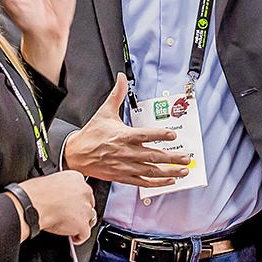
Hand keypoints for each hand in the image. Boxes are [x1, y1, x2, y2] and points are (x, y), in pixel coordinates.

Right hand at [19, 170, 95, 244]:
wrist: (31, 204)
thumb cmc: (34, 194)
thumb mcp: (51, 181)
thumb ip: (63, 188)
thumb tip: (63, 197)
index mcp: (76, 178)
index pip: (84, 191)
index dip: (77, 201)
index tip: (71, 205)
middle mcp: (84, 192)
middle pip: (89, 204)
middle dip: (80, 211)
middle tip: (69, 216)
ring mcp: (85, 209)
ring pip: (89, 219)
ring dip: (81, 223)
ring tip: (70, 226)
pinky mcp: (82, 224)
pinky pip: (85, 234)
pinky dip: (79, 237)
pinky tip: (72, 237)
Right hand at [63, 74, 190, 187]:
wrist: (75, 155)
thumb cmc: (91, 135)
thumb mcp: (104, 112)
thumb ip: (117, 95)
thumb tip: (121, 78)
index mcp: (123, 136)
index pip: (145, 135)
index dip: (160, 135)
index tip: (172, 135)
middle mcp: (126, 152)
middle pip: (152, 156)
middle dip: (172, 158)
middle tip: (186, 158)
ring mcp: (125, 166)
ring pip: (150, 171)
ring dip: (168, 172)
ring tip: (183, 171)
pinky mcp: (123, 177)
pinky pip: (142, 182)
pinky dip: (156, 183)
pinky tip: (168, 181)